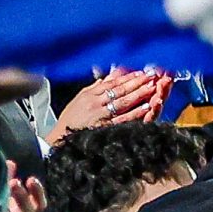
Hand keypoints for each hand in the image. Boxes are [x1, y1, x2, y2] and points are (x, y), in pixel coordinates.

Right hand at [45, 70, 171, 143]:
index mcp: (89, 94)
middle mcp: (95, 103)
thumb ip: (96, 87)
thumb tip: (109, 77)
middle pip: (119, 90)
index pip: (112, 83)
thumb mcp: (80, 99)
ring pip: (123, 102)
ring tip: (152, 87)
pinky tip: (147, 107)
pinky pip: (123, 118)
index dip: (127, 77)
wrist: (60, 139)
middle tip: (151, 76)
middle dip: (137, 82)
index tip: (140, 72)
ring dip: (139, 94)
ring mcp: (100, 115)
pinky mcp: (105, 128)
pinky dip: (135, 112)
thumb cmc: (70, 120)